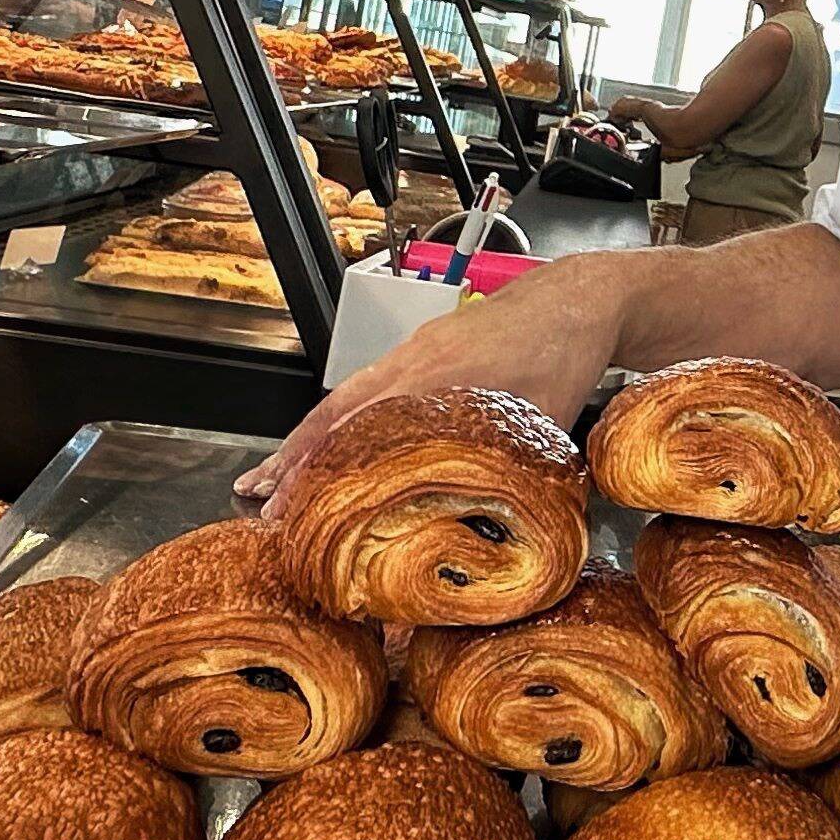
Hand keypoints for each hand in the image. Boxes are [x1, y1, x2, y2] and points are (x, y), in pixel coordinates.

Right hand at [233, 254, 628, 503]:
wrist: (580, 298)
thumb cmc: (564, 355)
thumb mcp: (542, 426)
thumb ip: (513, 478)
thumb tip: (494, 541)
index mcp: (435, 380)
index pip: (358, 431)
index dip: (320, 473)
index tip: (291, 507)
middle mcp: (412, 363)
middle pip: (334, 416)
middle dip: (293, 462)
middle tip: (260, 503)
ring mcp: (412, 352)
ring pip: (342, 400)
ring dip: (304, 441)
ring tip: (270, 479)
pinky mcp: (420, 348)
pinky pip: (362, 386)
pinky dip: (334, 416)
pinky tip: (323, 440)